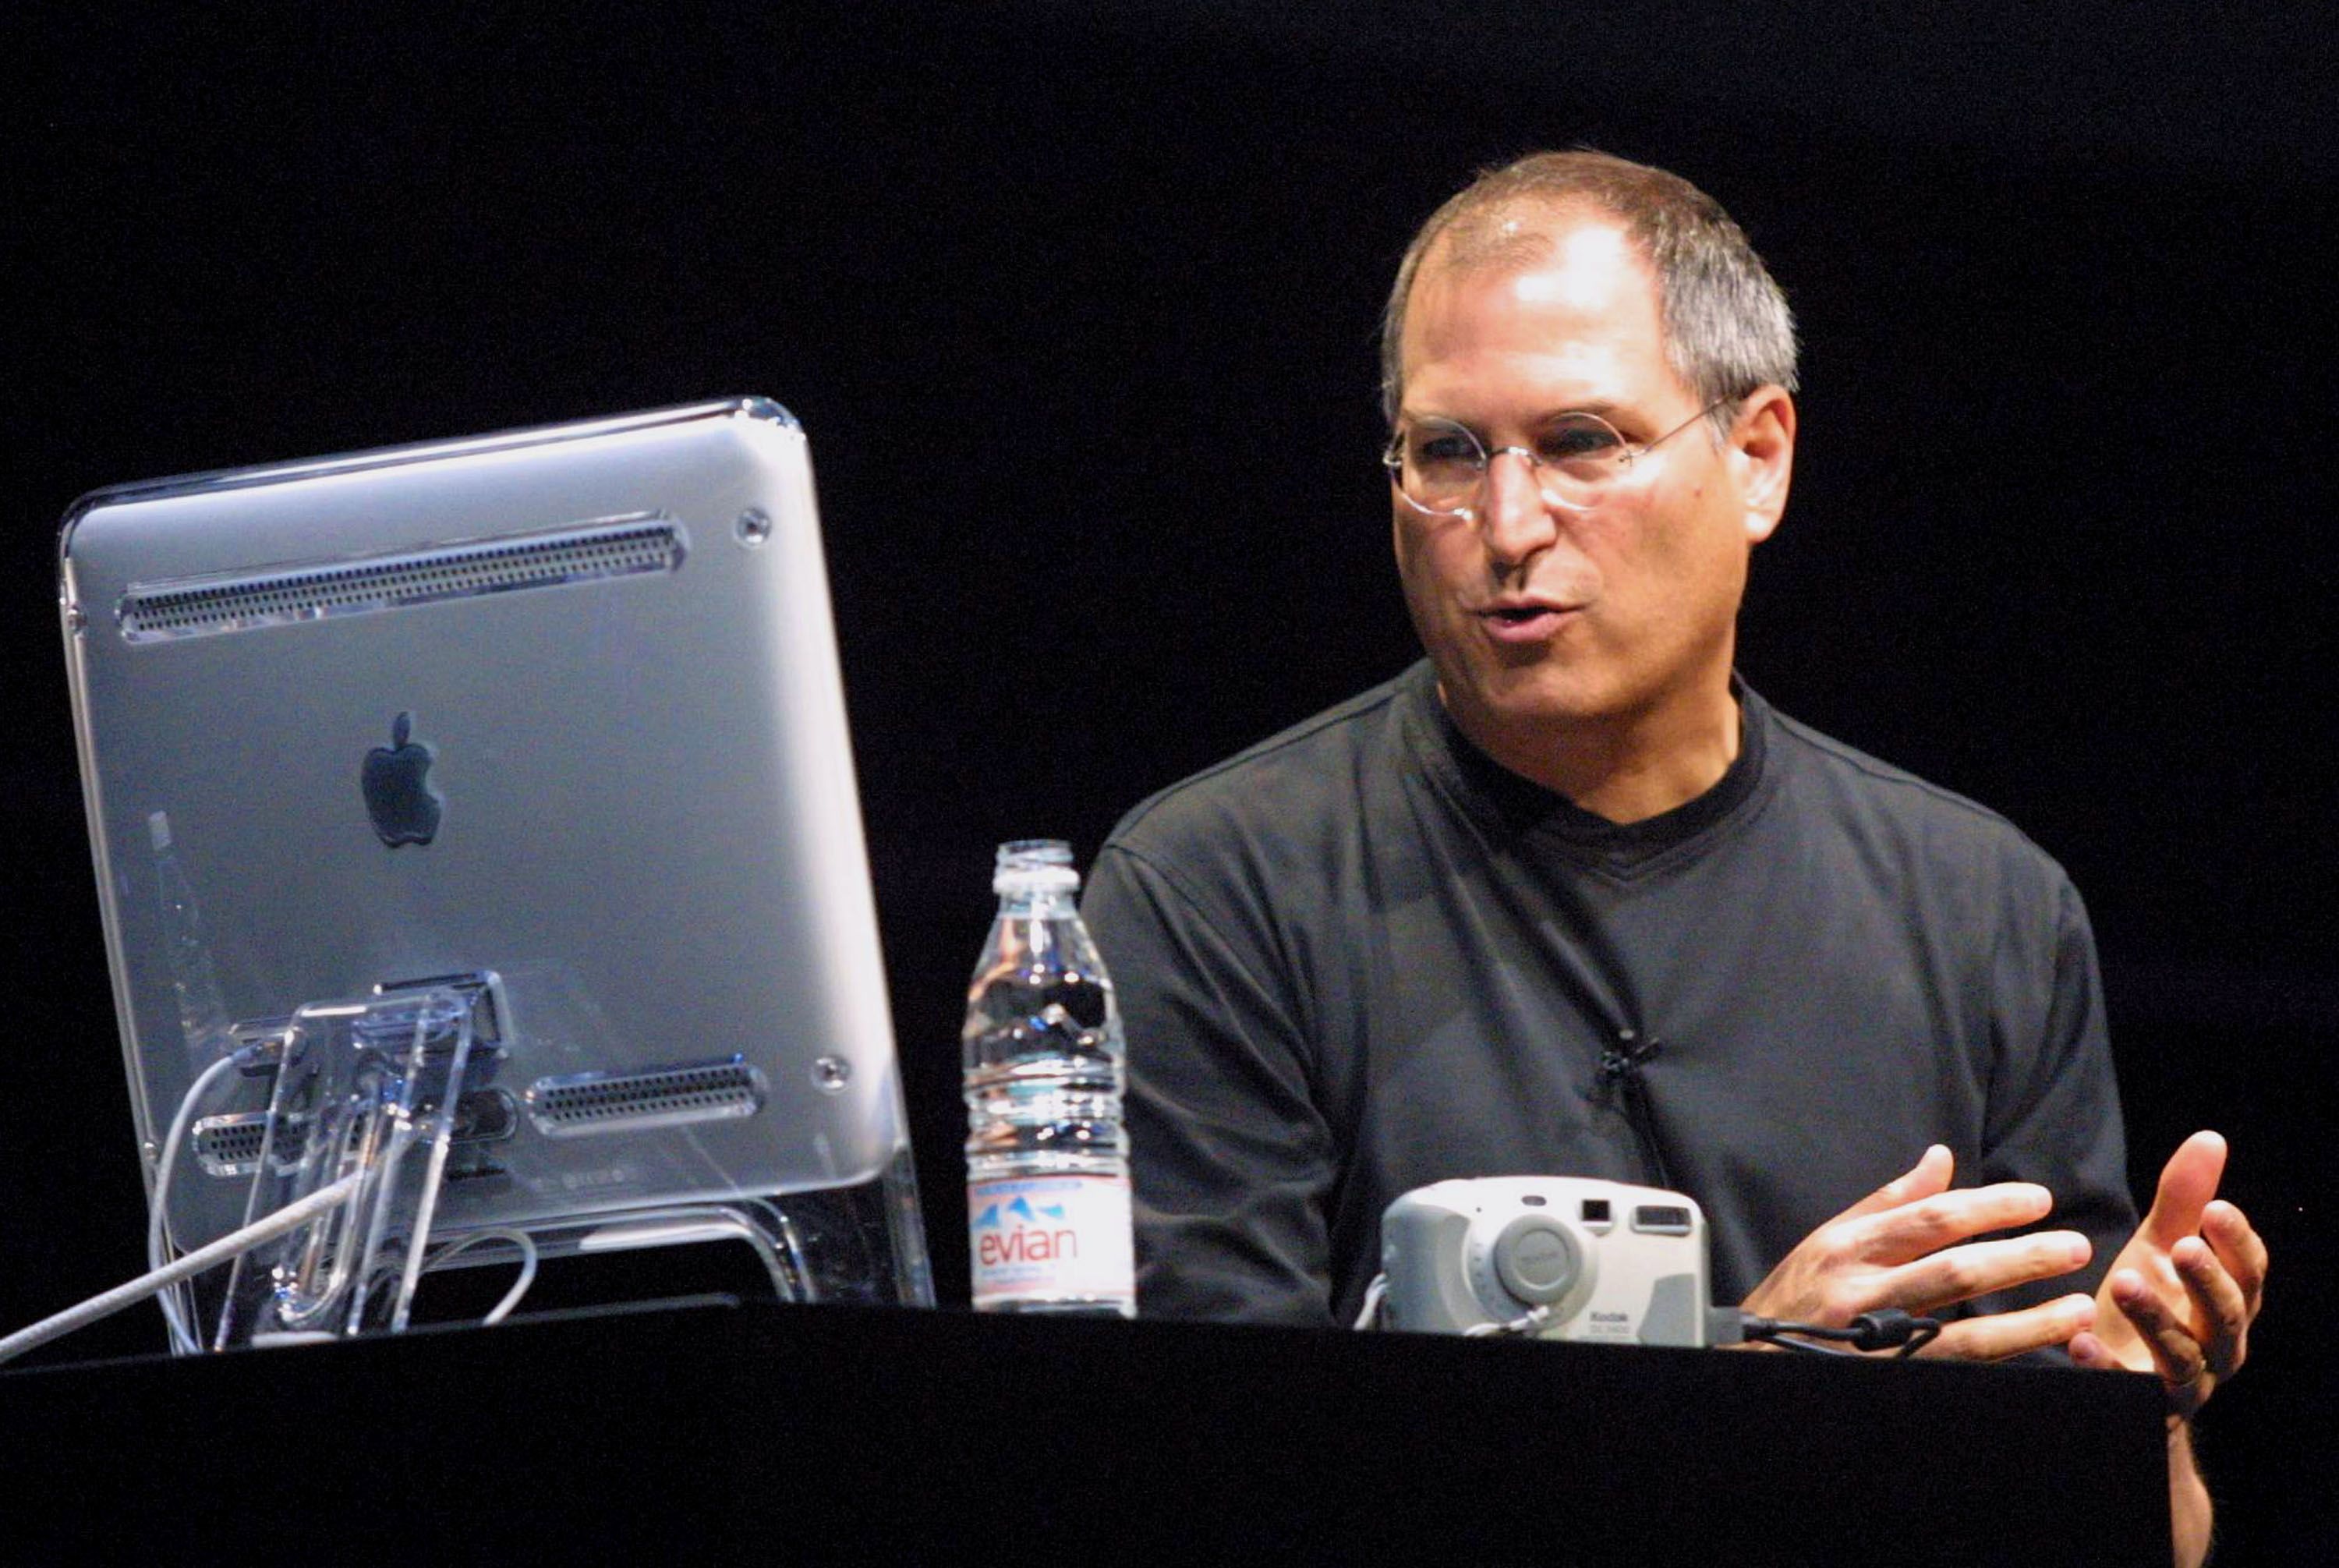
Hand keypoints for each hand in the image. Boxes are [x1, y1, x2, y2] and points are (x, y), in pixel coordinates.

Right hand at [1741, 1144, 2096, 1358]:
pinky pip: (1953, 1369)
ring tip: (2079, 1309)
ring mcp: (1874, 1342)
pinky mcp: (1886, 1379)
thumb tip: (1941, 1157)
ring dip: (2028, 1321)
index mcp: (1848, 1247)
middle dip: (2021, 1258)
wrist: (1747, 1362)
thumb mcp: (1829, 1239)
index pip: (1931, 1218)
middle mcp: (1861, 1292)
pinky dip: (2000, 1359)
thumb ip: (1889, 1200)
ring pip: (1962, 1333)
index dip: (1990, 1207)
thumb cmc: (1795, 1297)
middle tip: (2075, 1248)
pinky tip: (2039, 1350)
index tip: (2039, 1201)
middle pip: (1954, 1271)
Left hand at [2070, 1130, 2265, 1418]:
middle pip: (2225, 1314)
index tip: (2215, 1207)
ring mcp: (2183, 1381)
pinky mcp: (2139, 1405)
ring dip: (2155, 1318)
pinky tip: (2079, 1340)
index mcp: (2228, 1302)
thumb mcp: (2160, 1249)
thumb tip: (2211, 1138)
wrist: (2122, 1379)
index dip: (2237, 1242)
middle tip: (2183, 1245)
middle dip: (2207, 1279)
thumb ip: (2184, 1201)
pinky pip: (2126, 1390)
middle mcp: (2217, 1345)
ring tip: (2124, 1283)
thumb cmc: (2151, 1302)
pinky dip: (2104, 1366)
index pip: (2249, 1272)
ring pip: (2181, 1354)